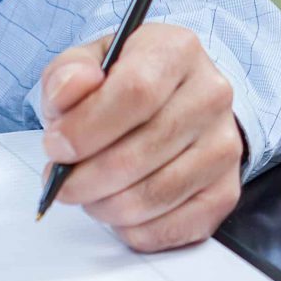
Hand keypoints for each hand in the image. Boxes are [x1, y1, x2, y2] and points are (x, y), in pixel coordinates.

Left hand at [37, 22, 243, 250]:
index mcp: (178, 51)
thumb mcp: (89, 63)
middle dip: (87, 177)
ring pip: (155, 195)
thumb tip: (70, 89)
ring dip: (105, 205)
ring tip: (86, 193)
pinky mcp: (225, 192)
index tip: (55, 146)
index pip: (136, 92)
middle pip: (143, 151)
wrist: (173, 102)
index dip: (87, 128)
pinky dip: (132, 229)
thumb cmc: (125, 83)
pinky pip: (172, 228)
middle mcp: (212, 96)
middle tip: (61, 181)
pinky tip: (116, 209)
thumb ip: (68, 74)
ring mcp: (225, 146)